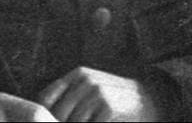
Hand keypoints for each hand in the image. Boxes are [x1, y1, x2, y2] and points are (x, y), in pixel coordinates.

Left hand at [37, 67, 161, 121]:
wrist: (149, 99)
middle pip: (58, 112)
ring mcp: (98, 94)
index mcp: (78, 74)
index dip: (43, 114)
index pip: (46, 97)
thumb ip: (70, 95)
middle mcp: (86, 81)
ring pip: (73, 121)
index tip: (46, 122)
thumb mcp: (91, 88)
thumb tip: (42, 113)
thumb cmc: (115, 97)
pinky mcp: (108, 107)